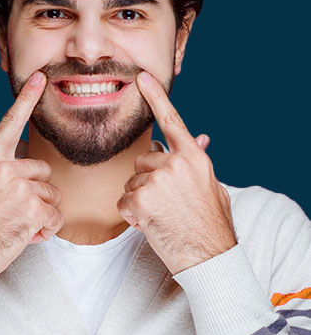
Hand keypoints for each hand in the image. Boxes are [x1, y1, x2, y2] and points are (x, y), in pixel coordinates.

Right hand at [0, 71, 63, 280]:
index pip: (9, 124)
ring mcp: (20, 189)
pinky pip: (55, 216)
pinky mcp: (33, 210)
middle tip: (16, 212)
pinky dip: (46, 230)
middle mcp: (4, 169)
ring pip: (52, 195)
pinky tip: (27, 235)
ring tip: (19, 225)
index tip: (39, 79)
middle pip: (42, 172)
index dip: (26, 99)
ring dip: (42, 213)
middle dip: (36, 194)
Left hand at [117, 72, 236, 274]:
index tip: (142, 78)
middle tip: (164, 204)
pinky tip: (150, 224)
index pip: (172, 121)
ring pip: (131, 183)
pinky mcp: (142, 198)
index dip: (156, 98)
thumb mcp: (211, 186)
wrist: (210, 256)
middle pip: (143, 161)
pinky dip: (132, 216)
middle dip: (146, 181)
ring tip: (161, 216)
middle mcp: (176, 163)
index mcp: (194, 158)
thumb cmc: (211, 224)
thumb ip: (197, 161)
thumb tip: (199, 137)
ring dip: (139, 201)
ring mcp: (158, 180)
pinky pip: (123, 202)